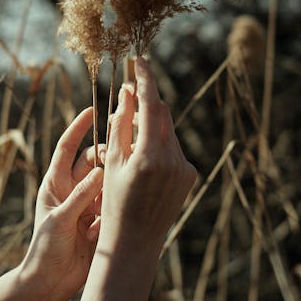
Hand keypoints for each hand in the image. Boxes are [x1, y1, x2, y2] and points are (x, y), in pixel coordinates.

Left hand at [21, 108, 103, 300]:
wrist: (50, 283)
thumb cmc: (45, 250)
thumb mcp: (59, 220)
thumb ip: (80, 196)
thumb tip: (102, 171)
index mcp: (55, 184)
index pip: (66, 148)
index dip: (78, 127)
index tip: (92, 110)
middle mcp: (73, 189)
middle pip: (93, 160)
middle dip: (106, 155)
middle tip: (119, 156)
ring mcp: (88, 204)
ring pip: (108, 181)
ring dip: (113, 183)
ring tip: (117, 190)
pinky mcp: (101, 220)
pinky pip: (115, 204)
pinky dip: (117, 206)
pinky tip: (115, 218)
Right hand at [99, 57, 196, 254]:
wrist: (134, 241)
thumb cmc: (113, 200)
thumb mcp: (111, 160)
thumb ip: (121, 123)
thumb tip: (128, 91)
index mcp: (149, 155)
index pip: (150, 103)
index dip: (144, 78)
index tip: (139, 60)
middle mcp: (173, 159)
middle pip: (161, 113)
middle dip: (145, 100)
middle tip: (126, 93)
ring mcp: (184, 167)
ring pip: (167, 130)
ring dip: (150, 122)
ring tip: (129, 128)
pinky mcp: (189, 174)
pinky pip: (173, 147)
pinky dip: (158, 142)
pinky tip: (143, 156)